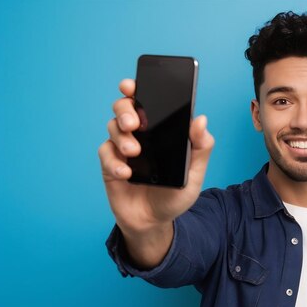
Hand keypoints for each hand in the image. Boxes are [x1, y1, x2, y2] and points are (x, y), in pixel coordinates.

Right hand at [98, 79, 213, 262]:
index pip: (149, 102)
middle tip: (135, 122)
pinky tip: (126, 173)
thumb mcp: (195, 173)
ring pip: (113, 126)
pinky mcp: (111, 164)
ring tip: (135, 151)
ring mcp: (124, 148)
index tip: (132, 84)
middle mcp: (141, 134)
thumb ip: (201, 147)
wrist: (154, 222)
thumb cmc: (175, 195)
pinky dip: (114, 161)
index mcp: (161, 130)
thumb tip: (201, 119)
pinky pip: (105, 153)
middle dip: (126, 109)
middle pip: (125, 108)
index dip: (137, 89)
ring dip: (122, 136)